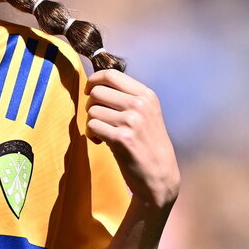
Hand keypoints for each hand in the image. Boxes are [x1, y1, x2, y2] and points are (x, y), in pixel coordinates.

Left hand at [85, 69, 180, 209]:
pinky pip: (91, 126)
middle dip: (90, 105)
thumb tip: (97, 84)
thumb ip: (126, 98)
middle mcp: (140, 104)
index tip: (89, 91)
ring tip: (102, 134)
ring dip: (91, 123)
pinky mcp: (121, 138)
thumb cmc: (147, 144)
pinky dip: (91, 135)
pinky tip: (101, 142)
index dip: (94, 80)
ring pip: (92, 110)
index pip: (111, 74)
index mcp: (146, 95)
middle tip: (98, 119)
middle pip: (97, 92)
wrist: (159, 174)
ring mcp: (132, 121)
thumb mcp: (145, 114)